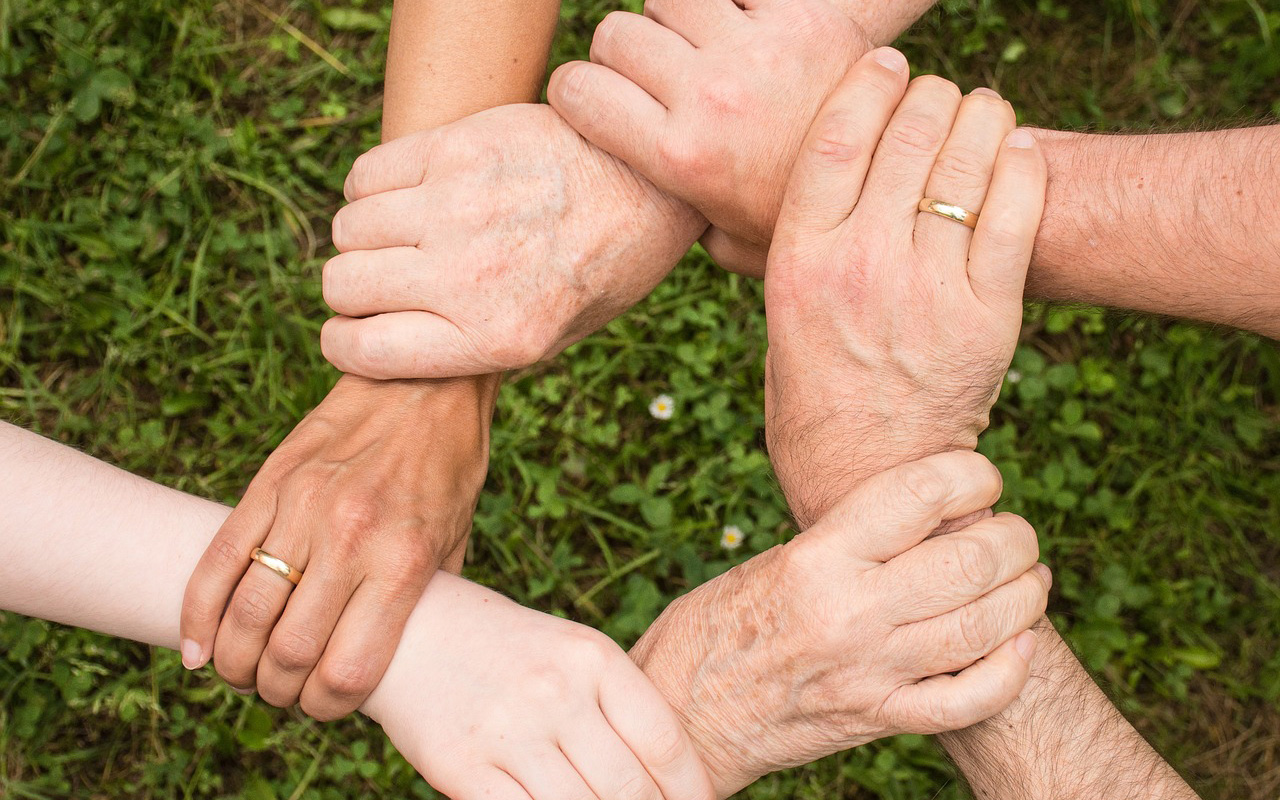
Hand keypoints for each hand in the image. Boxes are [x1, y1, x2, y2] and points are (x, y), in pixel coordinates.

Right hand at [180, 374, 496, 719]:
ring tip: (242, 672)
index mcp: (403, 561)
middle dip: (277, 691)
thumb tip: (397, 655)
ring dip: (235, 661)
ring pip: (245, 613)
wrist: (422, 383)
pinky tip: (198, 646)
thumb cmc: (448, 466)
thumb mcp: (456, 539)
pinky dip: (197, 614)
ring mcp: (303, 508)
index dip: (327, 707)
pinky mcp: (269, 483)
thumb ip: (424, 599)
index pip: (348, 669)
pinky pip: (217, 560)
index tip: (324, 706)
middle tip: (280, 692)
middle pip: (288, 652)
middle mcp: (350, 539)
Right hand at [320, 103, 705, 378]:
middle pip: (343, 285)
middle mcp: (471, 277)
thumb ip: (473, 349)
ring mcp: (461, 207)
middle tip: (385, 280)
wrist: (651, 183)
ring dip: (364, 237)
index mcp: (497, 338)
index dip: (345, 343)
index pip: (362, 351)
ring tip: (403, 235)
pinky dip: (371, 188)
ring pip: (348, 228)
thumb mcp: (554, 337)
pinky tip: (408, 194)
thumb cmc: (602, 267)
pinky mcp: (459, 147)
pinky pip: (366, 175)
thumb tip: (390, 348)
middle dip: (352, 290)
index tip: (353, 332)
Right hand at [363, 572, 713, 799]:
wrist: (410, 630)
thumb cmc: (508, 648)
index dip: (691, 789)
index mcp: (592, 657)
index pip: (664, 741)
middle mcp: (555, 691)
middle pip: (629, 787)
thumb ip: (616, 705)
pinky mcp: (462, 767)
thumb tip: (669, 776)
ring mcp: (508, 731)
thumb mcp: (571, 652)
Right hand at [548, 0, 870, 274]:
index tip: (594, 100)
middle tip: (656, 78)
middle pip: (617, 34)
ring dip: (676, 18)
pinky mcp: (801, 15)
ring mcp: (755, 51)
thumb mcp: (728, 242)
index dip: (576, 91)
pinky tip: (747, 29)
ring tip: (701, 48)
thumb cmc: (802, 219)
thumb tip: (635, 206)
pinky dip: (732, 2)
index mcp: (680, 156)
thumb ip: (675, 218)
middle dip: (625, 54)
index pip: (577, 90)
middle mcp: (709, 97)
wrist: (899, 183)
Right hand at [630, 451, 1049, 796]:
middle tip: (1016, 533)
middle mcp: (849, 612)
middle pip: (970, 560)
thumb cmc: (716, 625)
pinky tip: (1019, 645)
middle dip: (1014, 538)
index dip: (972, 475)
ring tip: (1029, 579)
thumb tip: (926, 516)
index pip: (920, 494)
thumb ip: (848, 542)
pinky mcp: (878, 719)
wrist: (682, 712)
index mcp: (817, 558)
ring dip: (1025, 596)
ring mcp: (870, 671)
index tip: (981, 477)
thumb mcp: (774, 561)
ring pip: (984, 627)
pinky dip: (1009, 670)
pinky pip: (969, 699)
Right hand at [762, 50, 1047, 527]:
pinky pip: (1016, 212)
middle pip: (907, 135)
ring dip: (981, 117)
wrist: (869, 478)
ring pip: (966, 161)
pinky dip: (1022, 166)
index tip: (887, 64)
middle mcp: (860, 265)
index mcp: (799, 260)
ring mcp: (927, 289)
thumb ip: (784, 249)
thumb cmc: (814, 396)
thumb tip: (785, 185)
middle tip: (939, 95)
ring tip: (982, 111)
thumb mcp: (777, 317)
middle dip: (930, 96)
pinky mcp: (987, 316)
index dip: (868, 84)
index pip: (836, 137)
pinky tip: (1017, 151)